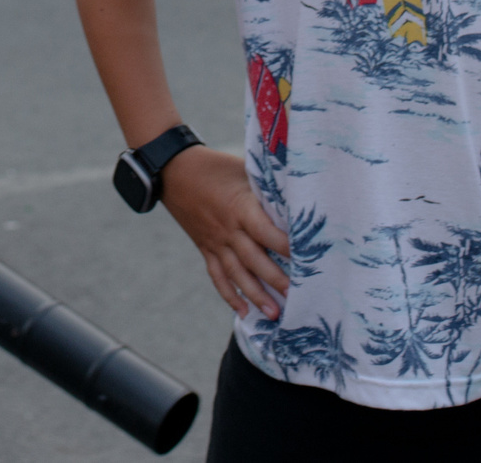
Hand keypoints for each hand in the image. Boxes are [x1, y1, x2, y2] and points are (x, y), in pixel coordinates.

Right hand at [161, 144, 291, 319]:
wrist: (173, 170)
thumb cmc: (215, 166)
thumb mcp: (243, 170)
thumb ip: (267, 188)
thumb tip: (298, 197)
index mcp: (240, 208)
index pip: (266, 232)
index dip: (286, 246)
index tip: (308, 258)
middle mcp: (228, 230)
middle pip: (254, 260)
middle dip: (275, 280)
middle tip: (297, 297)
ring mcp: (215, 242)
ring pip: (236, 274)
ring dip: (255, 295)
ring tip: (275, 315)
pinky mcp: (206, 249)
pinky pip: (217, 276)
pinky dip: (230, 295)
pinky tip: (244, 312)